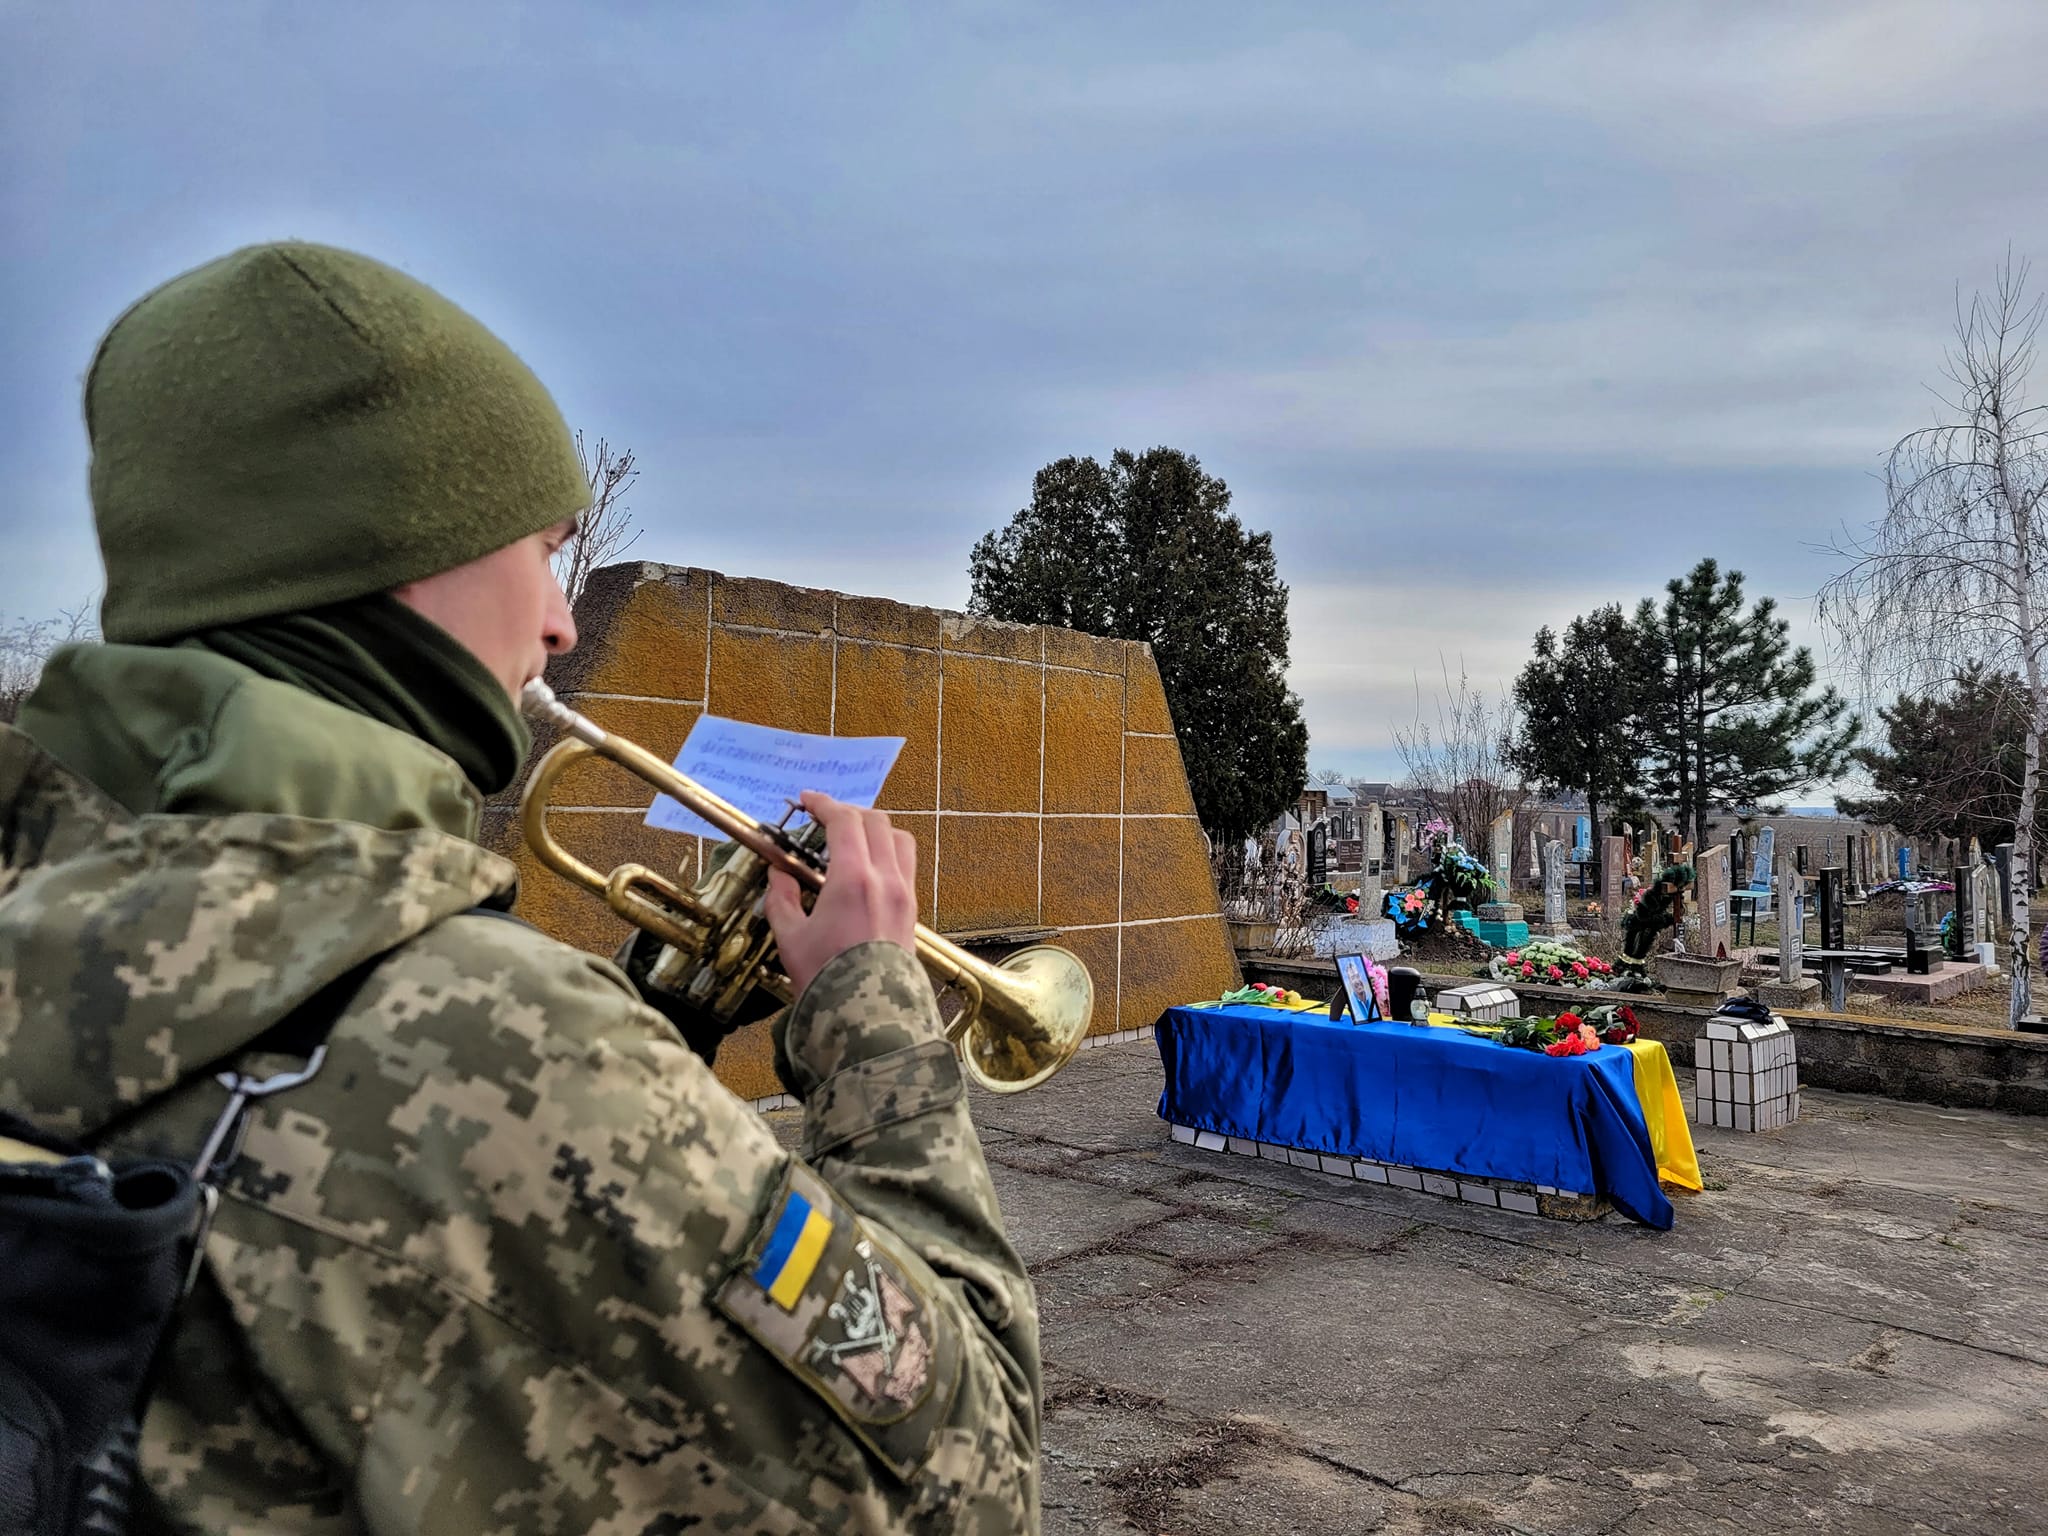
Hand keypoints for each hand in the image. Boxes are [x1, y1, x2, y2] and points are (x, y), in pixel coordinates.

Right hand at [763, 792, 918, 996]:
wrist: (868, 1018)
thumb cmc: (826, 980)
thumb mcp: (790, 938)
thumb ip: (781, 898)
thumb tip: (779, 874)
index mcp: (854, 879)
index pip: (844, 821)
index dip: (824, 804)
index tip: (807, 801)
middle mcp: (886, 879)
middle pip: (876, 822)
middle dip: (848, 813)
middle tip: (824, 819)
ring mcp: (905, 894)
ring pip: (899, 839)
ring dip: (875, 830)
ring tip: (850, 839)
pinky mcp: (913, 912)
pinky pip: (906, 866)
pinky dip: (887, 853)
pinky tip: (866, 869)